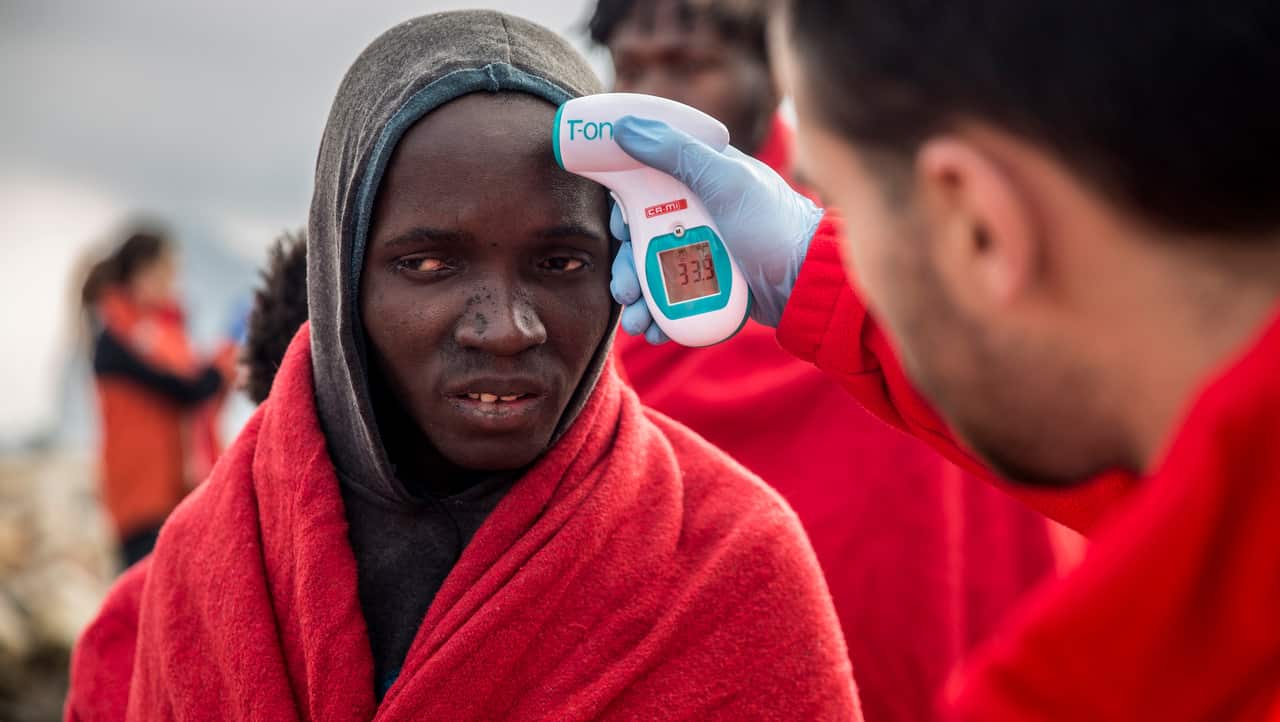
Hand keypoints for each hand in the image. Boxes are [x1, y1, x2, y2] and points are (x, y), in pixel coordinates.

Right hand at [607, 115, 823, 343]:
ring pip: (652, 273)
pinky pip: (672, 300)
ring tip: (638, 321)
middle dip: (626, 267)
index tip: (618, 227)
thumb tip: (626, 126)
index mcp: (699, 178)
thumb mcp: (726, 181)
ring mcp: (703, 250)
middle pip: (640, 237)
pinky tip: (654, 330)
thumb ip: (677, 153)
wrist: (810, 283)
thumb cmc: (775, 224)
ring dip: (637, 298)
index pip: (644, 183)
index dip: (623, 205)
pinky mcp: (710, 285)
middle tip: (624, 290)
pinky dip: (658, 316)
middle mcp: (697, 212)